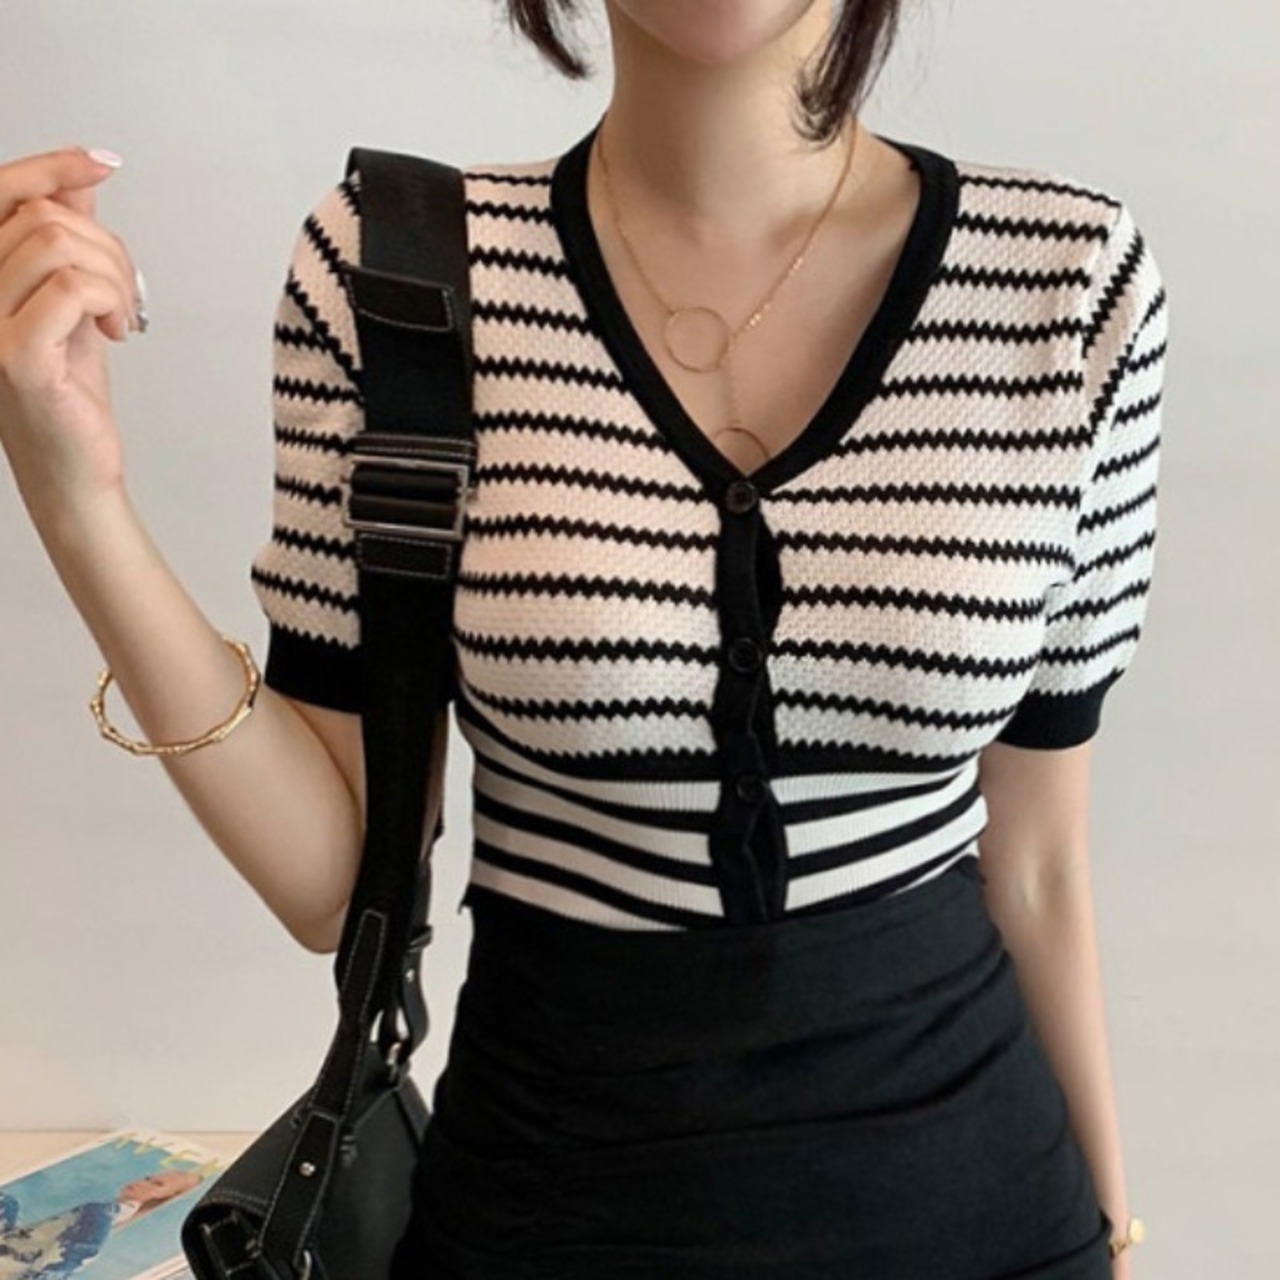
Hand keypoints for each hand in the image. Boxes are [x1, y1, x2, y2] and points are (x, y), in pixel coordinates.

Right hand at [0, 144, 143, 522]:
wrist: (73, 463)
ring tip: (121, 318)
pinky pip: (72, 289)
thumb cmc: (69, 387)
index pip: (2, 193)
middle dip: (107, 248)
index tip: (102, 163)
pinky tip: (118, 332)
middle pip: (44, 217)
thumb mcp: (72, 298)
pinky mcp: (17, 357)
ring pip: (61, 246)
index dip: (52, 167)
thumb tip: (81, 178)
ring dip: (115, 278)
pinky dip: (112, 301)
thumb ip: (68, 239)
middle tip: (126, 297)